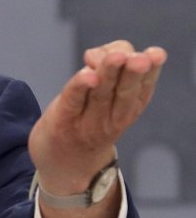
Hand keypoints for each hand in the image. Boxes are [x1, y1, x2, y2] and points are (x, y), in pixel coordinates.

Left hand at [29, 40, 166, 196]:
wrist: (65, 163)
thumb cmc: (87, 118)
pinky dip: (80, 86)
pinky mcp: (64, 120)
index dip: (151, 70)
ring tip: (116, 58)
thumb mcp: (106, 95)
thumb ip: (106, 67)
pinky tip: (88, 74)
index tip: (155, 54)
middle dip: (132, 72)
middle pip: (125, 91)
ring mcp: (88, 121)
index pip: (143, 88)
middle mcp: (113, 118)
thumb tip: (94, 57)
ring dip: (108, 73)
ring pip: (101, 93)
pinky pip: (74, 100)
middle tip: (139, 58)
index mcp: (130, 109)